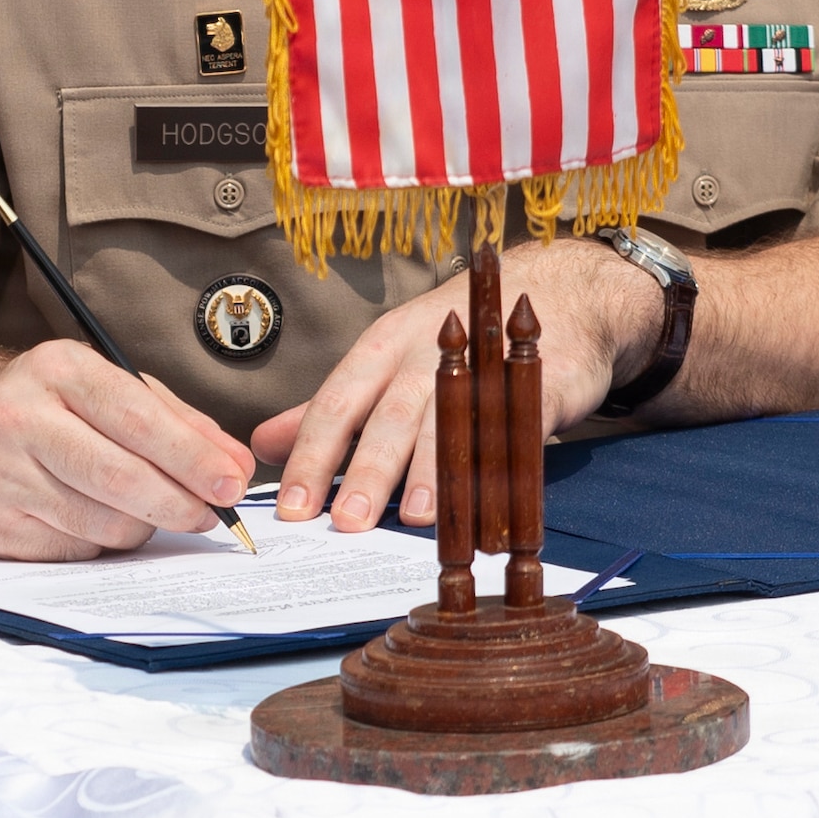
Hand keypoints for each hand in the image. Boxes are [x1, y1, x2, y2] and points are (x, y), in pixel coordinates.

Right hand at [0, 339, 254, 559]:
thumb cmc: (55, 409)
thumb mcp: (113, 390)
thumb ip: (180, 424)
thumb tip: (236, 467)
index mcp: (56, 368)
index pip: (137, 419)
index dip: (192, 457)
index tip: (231, 484)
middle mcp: (16, 416)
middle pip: (120, 477)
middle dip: (179, 503)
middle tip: (210, 515)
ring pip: (103, 523)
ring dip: (142, 526)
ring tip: (144, 508)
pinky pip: (74, 550)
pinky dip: (99, 542)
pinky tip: (91, 517)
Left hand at [250, 239, 659, 531]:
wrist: (555, 296)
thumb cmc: (454, 342)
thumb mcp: (382, 365)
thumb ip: (328, 411)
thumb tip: (263, 444)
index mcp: (377, 353)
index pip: (333, 407)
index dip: (311, 457)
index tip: (292, 506)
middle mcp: (421, 358)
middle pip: (388, 417)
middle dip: (366, 471)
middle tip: (346, 521)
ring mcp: (478, 368)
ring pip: (448, 425)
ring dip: (431, 472)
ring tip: (415, 516)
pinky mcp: (530, 384)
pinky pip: (509, 432)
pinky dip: (496, 470)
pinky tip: (484, 505)